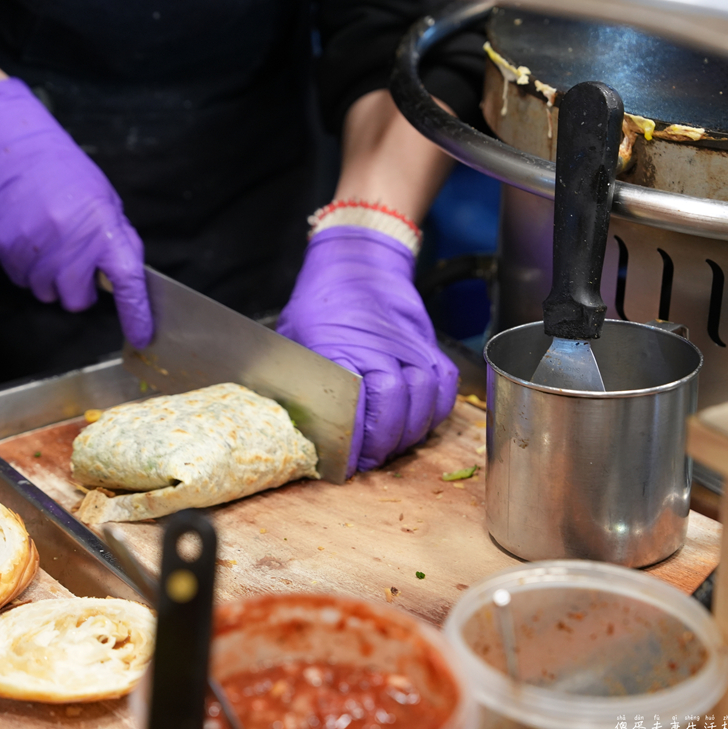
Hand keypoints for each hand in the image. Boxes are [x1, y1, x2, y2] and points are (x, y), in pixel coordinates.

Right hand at [0, 78, 151, 346]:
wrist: (14, 145)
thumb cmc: (65, 172)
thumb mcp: (105, 201)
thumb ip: (116, 241)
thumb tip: (124, 278)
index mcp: (103, 229)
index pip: (128, 283)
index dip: (136, 315)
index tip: (141, 336)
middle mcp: (70, 243)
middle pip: (76, 301)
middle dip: (79, 290)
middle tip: (76, 264)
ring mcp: (34, 248)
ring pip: (45, 293)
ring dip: (50, 279)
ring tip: (49, 243)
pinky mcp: (4, 247)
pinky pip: (19, 278)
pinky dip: (26, 267)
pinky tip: (28, 237)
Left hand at [277, 226, 457, 475]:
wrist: (358, 263)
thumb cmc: (319, 304)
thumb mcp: (291, 339)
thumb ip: (291, 381)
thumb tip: (283, 426)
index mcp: (336, 346)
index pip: (350, 404)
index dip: (350, 442)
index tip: (343, 465)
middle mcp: (377, 345)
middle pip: (393, 404)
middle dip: (381, 443)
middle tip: (366, 461)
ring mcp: (408, 344)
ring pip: (423, 397)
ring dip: (409, 431)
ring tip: (389, 445)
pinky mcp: (428, 344)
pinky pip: (444, 385)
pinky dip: (435, 411)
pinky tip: (415, 423)